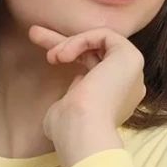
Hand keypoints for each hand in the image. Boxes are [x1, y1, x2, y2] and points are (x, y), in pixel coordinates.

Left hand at [29, 24, 144, 147]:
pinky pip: (104, 35)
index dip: (70, 58)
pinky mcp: (130, 56)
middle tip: (34, 34)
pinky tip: (64, 55)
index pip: (94, 69)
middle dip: (64, 42)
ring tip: (51, 56)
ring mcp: (132, 70)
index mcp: (115, 99)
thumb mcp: (67, 110)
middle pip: (94, 53)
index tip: (49, 58)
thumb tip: (79, 79)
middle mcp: (128, 84)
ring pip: (99, 42)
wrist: (84, 132)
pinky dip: (81, 40)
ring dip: (69, 43)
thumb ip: (73, 95)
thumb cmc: (71, 129)